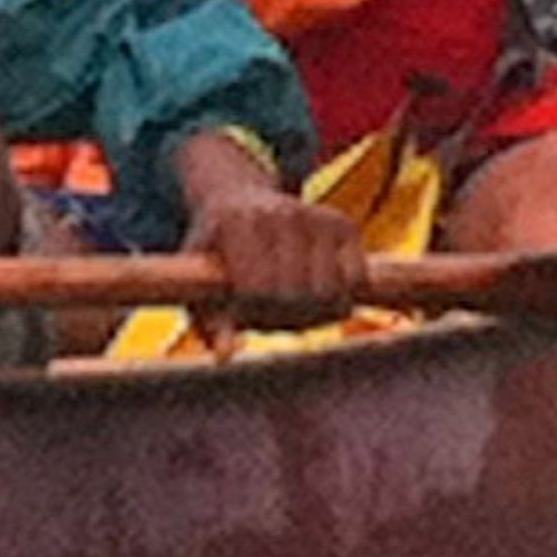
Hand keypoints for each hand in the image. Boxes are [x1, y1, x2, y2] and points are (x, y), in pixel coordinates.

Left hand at [171, 129, 374, 329]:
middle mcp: (281, 213)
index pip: (257, 290)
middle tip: (270, 310)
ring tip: (292, 302)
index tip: (243, 306)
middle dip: (284, 315)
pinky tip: (317, 291)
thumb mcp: (199, 282)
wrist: (241, 200)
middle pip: (296, 294)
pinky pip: (356, 280)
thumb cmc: (219, 253)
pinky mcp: (345, 224)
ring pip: (329, 291)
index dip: (252, 311)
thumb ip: (210, 322)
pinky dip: (340, 298)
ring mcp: (316, 216)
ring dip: (314, 312)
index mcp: (238, 223)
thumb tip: (224, 357)